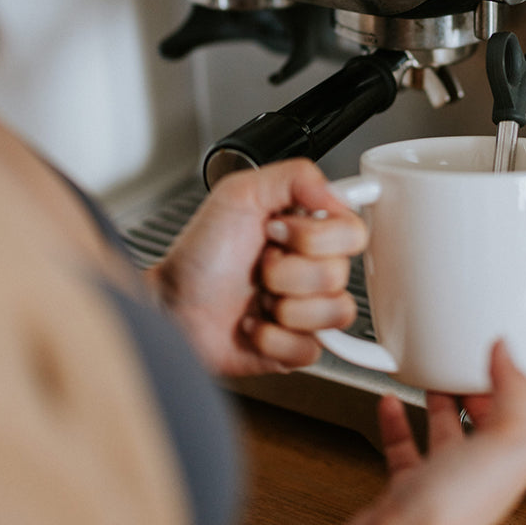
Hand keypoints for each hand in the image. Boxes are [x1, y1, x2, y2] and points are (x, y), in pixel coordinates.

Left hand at [145, 159, 366, 377]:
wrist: (172, 306)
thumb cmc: (200, 254)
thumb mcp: (239, 193)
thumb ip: (295, 177)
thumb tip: (335, 192)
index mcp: (308, 230)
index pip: (353, 231)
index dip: (314, 236)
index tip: (276, 229)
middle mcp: (312, 268)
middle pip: (340, 273)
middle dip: (287, 270)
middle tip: (260, 264)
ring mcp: (307, 310)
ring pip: (334, 312)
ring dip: (282, 305)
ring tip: (258, 296)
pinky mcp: (297, 347)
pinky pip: (311, 347)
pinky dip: (272, 337)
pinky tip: (253, 323)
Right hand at [335, 341, 525, 524]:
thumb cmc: (453, 511)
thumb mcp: (507, 443)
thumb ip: (515, 394)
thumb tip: (509, 355)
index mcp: (514, 462)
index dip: (516, 378)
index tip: (499, 349)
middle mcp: (482, 475)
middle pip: (488, 421)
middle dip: (479, 387)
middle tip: (465, 359)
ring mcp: (444, 483)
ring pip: (448, 433)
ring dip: (441, 402)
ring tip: (431, 374)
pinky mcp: (408, 491)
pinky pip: (406, 448)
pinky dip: (398, 422)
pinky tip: (391, 404)